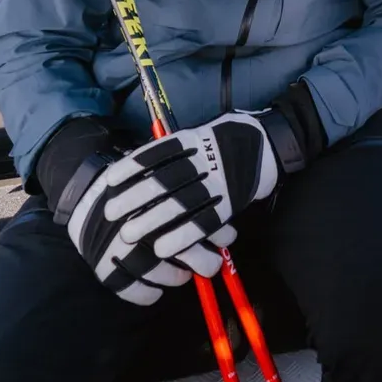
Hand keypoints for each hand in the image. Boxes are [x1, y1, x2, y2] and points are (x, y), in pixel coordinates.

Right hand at [59, 150, 237, 305]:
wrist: (84, 190)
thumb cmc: (133, 183)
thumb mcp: (162, 177)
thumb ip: (191, 194)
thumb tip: (224, 216)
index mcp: (158, 200)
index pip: (198, 221)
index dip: (217, 232)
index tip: (227, 238)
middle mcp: (141, 225)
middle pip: (183, 250)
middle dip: (203, 261)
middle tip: (211, 264)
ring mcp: (120, 247)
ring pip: (160, 273)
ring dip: (177, 278)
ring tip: (183, 275)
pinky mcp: (102, 265)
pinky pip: (130, 290)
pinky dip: (147, 294)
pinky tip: (156, 291)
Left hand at [81, 112, 280, 278]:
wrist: (271, 144)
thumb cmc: (229, 139)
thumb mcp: (204, 133)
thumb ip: (178, 148)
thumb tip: (141, 162)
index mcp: (197, 139)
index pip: (159, 152)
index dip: (133, 166)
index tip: (110, 180)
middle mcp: (207, 159)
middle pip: (166, 180)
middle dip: (136, 197)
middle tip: (110, 212)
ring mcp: (220, 180)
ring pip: (182, 203)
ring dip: (153, 220)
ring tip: (128, 234)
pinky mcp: (232, 202)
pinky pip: (205, 221)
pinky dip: (182, 235)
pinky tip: (162, 247)